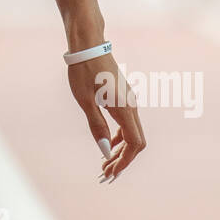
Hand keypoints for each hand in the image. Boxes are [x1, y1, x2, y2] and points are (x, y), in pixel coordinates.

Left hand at [67, 52, 145, 181]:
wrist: (88, 45)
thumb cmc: (83, 72)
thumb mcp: (85, 102)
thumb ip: (97, 127)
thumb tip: (106, 152)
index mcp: (124, 108)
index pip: (134, 144)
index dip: (124, 162)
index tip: (110, 174)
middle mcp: (131, 105)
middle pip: (136, 141)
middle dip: (123, 160)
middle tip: (105, 175)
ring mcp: (129, 100)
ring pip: (132, 132)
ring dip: (121, 150)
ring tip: (105, 164)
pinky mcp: (123, 96)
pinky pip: (127, 123)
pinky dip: (120, 137)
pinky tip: (109, 144)